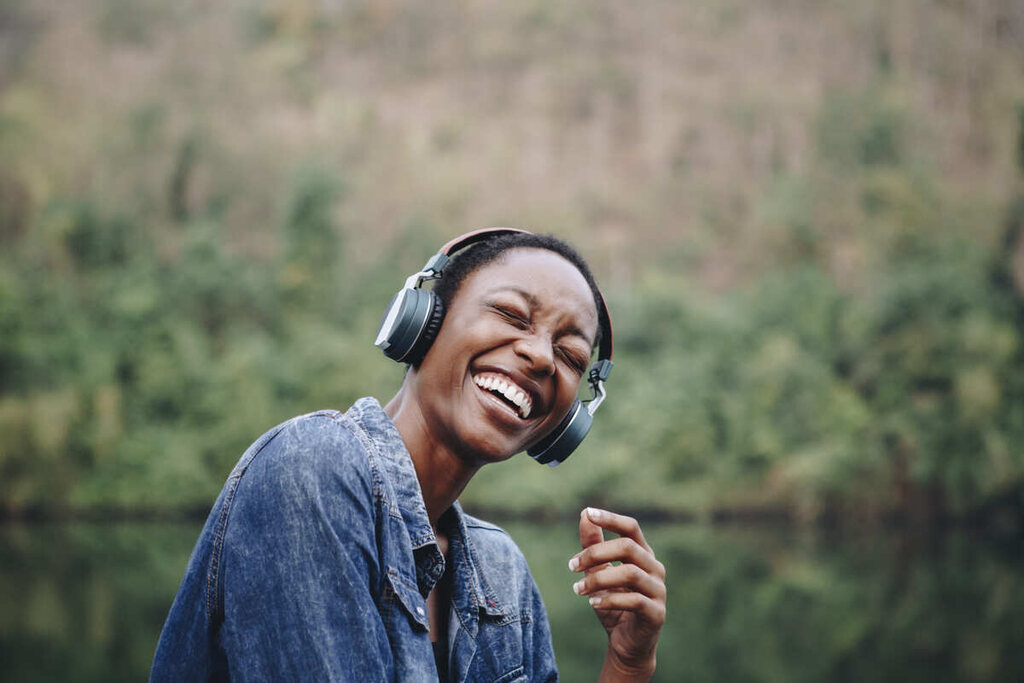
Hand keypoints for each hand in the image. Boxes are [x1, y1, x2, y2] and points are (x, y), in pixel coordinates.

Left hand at [570, 508, 665, 680]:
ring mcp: (658, 590)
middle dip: (595, 553)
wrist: (626, 644)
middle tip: (571, 565)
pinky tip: (592, 603)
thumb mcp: (598, 572)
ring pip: (630, 573)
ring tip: (577, 588)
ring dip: (598, 579)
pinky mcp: (657, 613)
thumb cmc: (613, 603)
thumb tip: (585, 514)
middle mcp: (655, 568)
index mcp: (643, 554)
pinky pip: (634, 600)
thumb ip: (593, 544)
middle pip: (628, 547)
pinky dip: (609, 600)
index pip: (631, 528)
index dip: (611, 519)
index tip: (589, 513)